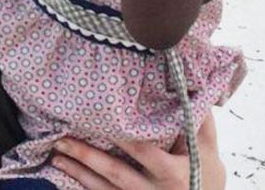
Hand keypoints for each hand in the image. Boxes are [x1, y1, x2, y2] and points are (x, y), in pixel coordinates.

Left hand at [51, 112, 225, 188]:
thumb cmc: (207, 176)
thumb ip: (199, 120)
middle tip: (62, 139)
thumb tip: (190, 84)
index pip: (144, 152)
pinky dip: (84, 188)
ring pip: (105, 189)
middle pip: (116, 173)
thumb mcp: (208, 150)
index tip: (100, 121)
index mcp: (174, 173)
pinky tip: (65, 176)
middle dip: (87, 157)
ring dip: (78, 173)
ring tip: (56, 155)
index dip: (122, 139)